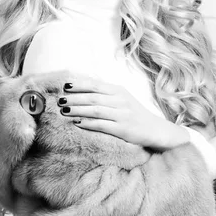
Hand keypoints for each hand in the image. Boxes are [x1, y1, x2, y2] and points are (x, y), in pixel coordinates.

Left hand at [57, 76, 173, 149]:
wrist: (155, 130)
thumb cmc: (134, 114)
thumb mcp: (122, 99)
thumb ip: (105, 94)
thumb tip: (82, 88)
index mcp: (119, 91)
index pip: (95, 85)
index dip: (79, 85)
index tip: (64, 86)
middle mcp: (121, 101)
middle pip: (92, 97)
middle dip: (74, 98)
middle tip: (59, 99)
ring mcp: (122, 115)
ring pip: (95, 110)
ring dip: (78, 110)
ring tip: (64, 110)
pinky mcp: (123, 129)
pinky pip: (102, 125)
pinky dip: (88, 123)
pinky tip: (77, 123)